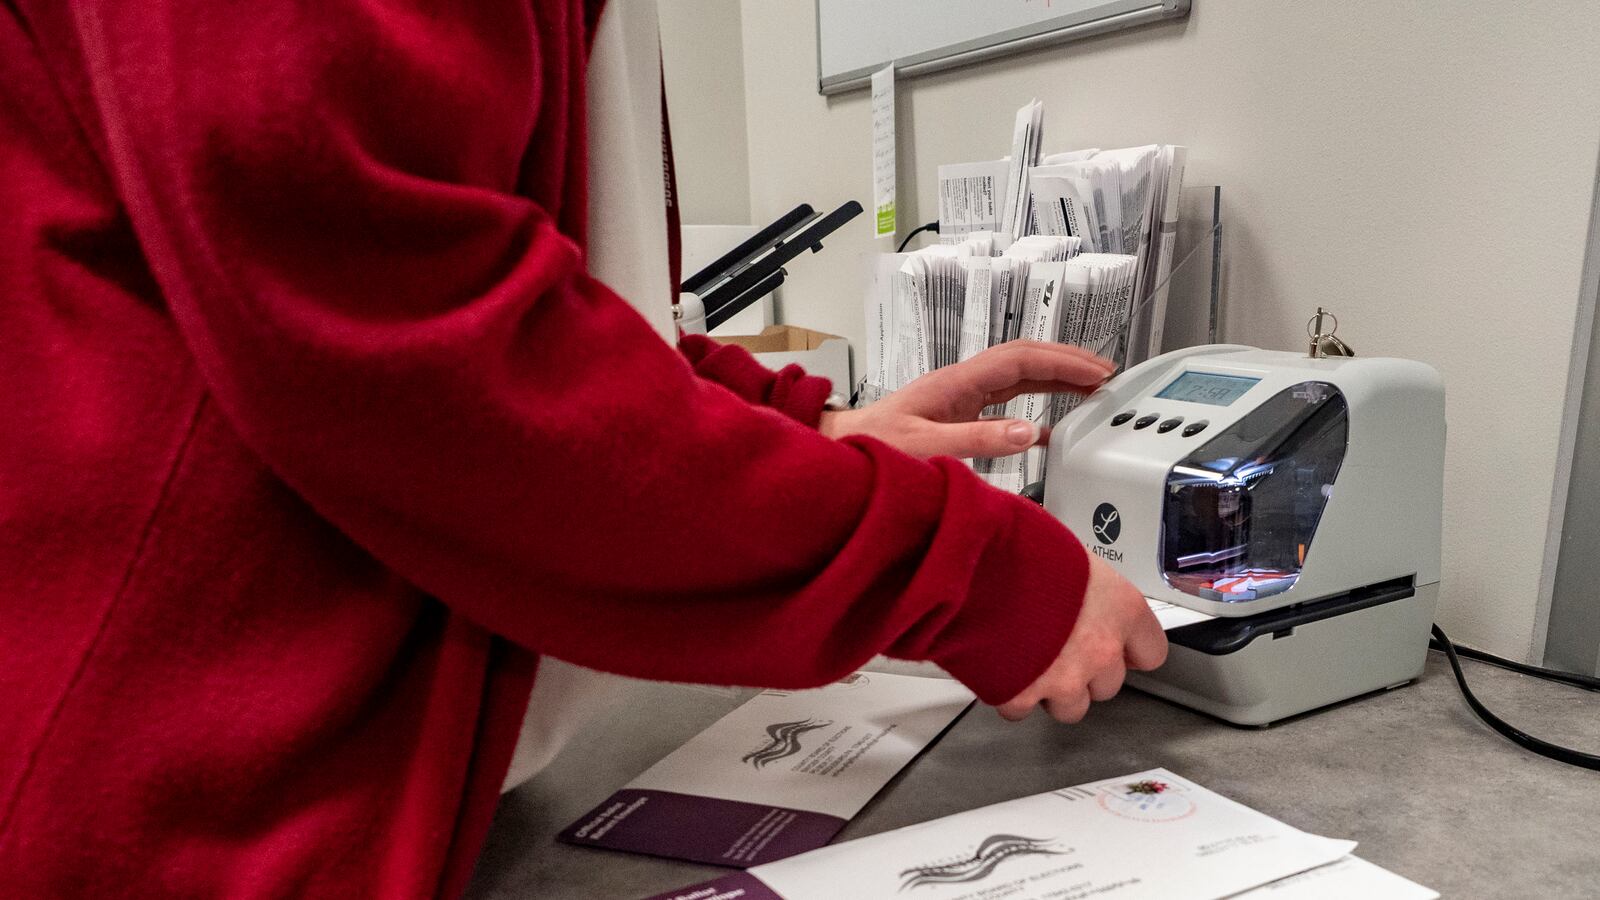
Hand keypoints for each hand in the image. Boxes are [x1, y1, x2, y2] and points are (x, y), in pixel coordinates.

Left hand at [819, 341, 1113, 458]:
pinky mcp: (959, 413)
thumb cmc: (874, 446)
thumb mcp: (925, 446)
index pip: (1021, 360)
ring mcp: (962, 396)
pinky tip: (1054, 427)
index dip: (1062, 362)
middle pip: (1025, 360)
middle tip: (1107, 376)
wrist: (843, 450)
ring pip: (1019, 377)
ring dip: (1056, 380)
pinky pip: (1007, 401)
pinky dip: (1037, 406)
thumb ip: (976, 440)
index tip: (1097, 372)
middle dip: (1068, 363)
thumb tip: (1029, 432)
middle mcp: (964, 383)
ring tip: (1093, 390)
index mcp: (958, 381)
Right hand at [997, 554, 1166, 722]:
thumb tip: (1078, 588)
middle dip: (1085, 670)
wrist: (967, 567)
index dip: (1129, 649)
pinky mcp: (1022, 696)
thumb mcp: (1068, 554)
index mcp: (1120, 609)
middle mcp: (1099, 650)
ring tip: (1029, 658)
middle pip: (1109, 683)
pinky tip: (1000, 666)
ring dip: (1053, 689)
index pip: (1151, 651)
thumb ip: (1085, 585)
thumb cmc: (1014, 549)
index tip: (1119, 647)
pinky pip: (1021, 708)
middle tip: (1059, 646)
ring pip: (1071, 706)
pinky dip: (1010, 693)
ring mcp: (1063, 679)